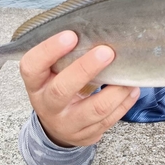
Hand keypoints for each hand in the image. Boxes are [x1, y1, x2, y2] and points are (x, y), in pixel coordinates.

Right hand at [20, 31, 139, 146]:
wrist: (58, 126)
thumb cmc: (58, 87)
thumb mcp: (53, 73)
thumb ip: (67, 56)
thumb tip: (99, 29)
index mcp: (36, 84)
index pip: (32, 66)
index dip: (49, 51)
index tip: (71, 35)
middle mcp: (48, 106)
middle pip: (62, 90)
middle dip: (86, 69)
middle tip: (106, 52)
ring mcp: (68, 124)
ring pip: (94, 109)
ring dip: (116, 90)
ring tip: (129, 74)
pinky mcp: (87, 135)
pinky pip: (110, 120)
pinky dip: (125, 102)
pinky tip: (132, 88)